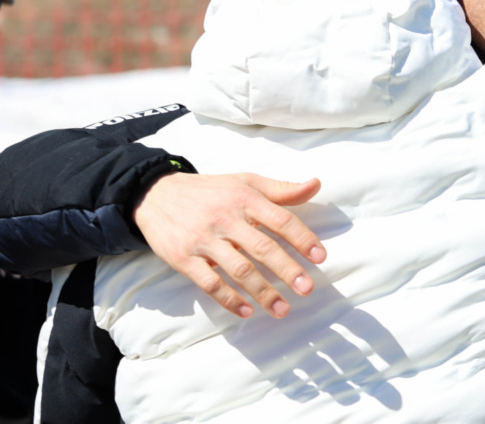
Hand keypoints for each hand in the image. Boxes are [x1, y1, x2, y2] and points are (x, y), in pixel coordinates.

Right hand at [133, 172, 325, 318]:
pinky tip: (247, 311)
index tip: (320, 258)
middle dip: (287, 270)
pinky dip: (229, 299)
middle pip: (262, 248)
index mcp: (245, 198)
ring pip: (238, 270)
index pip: (280, 220)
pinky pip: (209, 283)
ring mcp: (203, 240)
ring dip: (263, 292)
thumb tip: (316, 184)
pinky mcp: (182, 258)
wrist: (156, 195)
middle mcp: (225, 219)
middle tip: (307, 288)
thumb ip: (282, 189)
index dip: (302, 239)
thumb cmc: (211, 191)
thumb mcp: (246, 182)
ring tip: (283, 309)